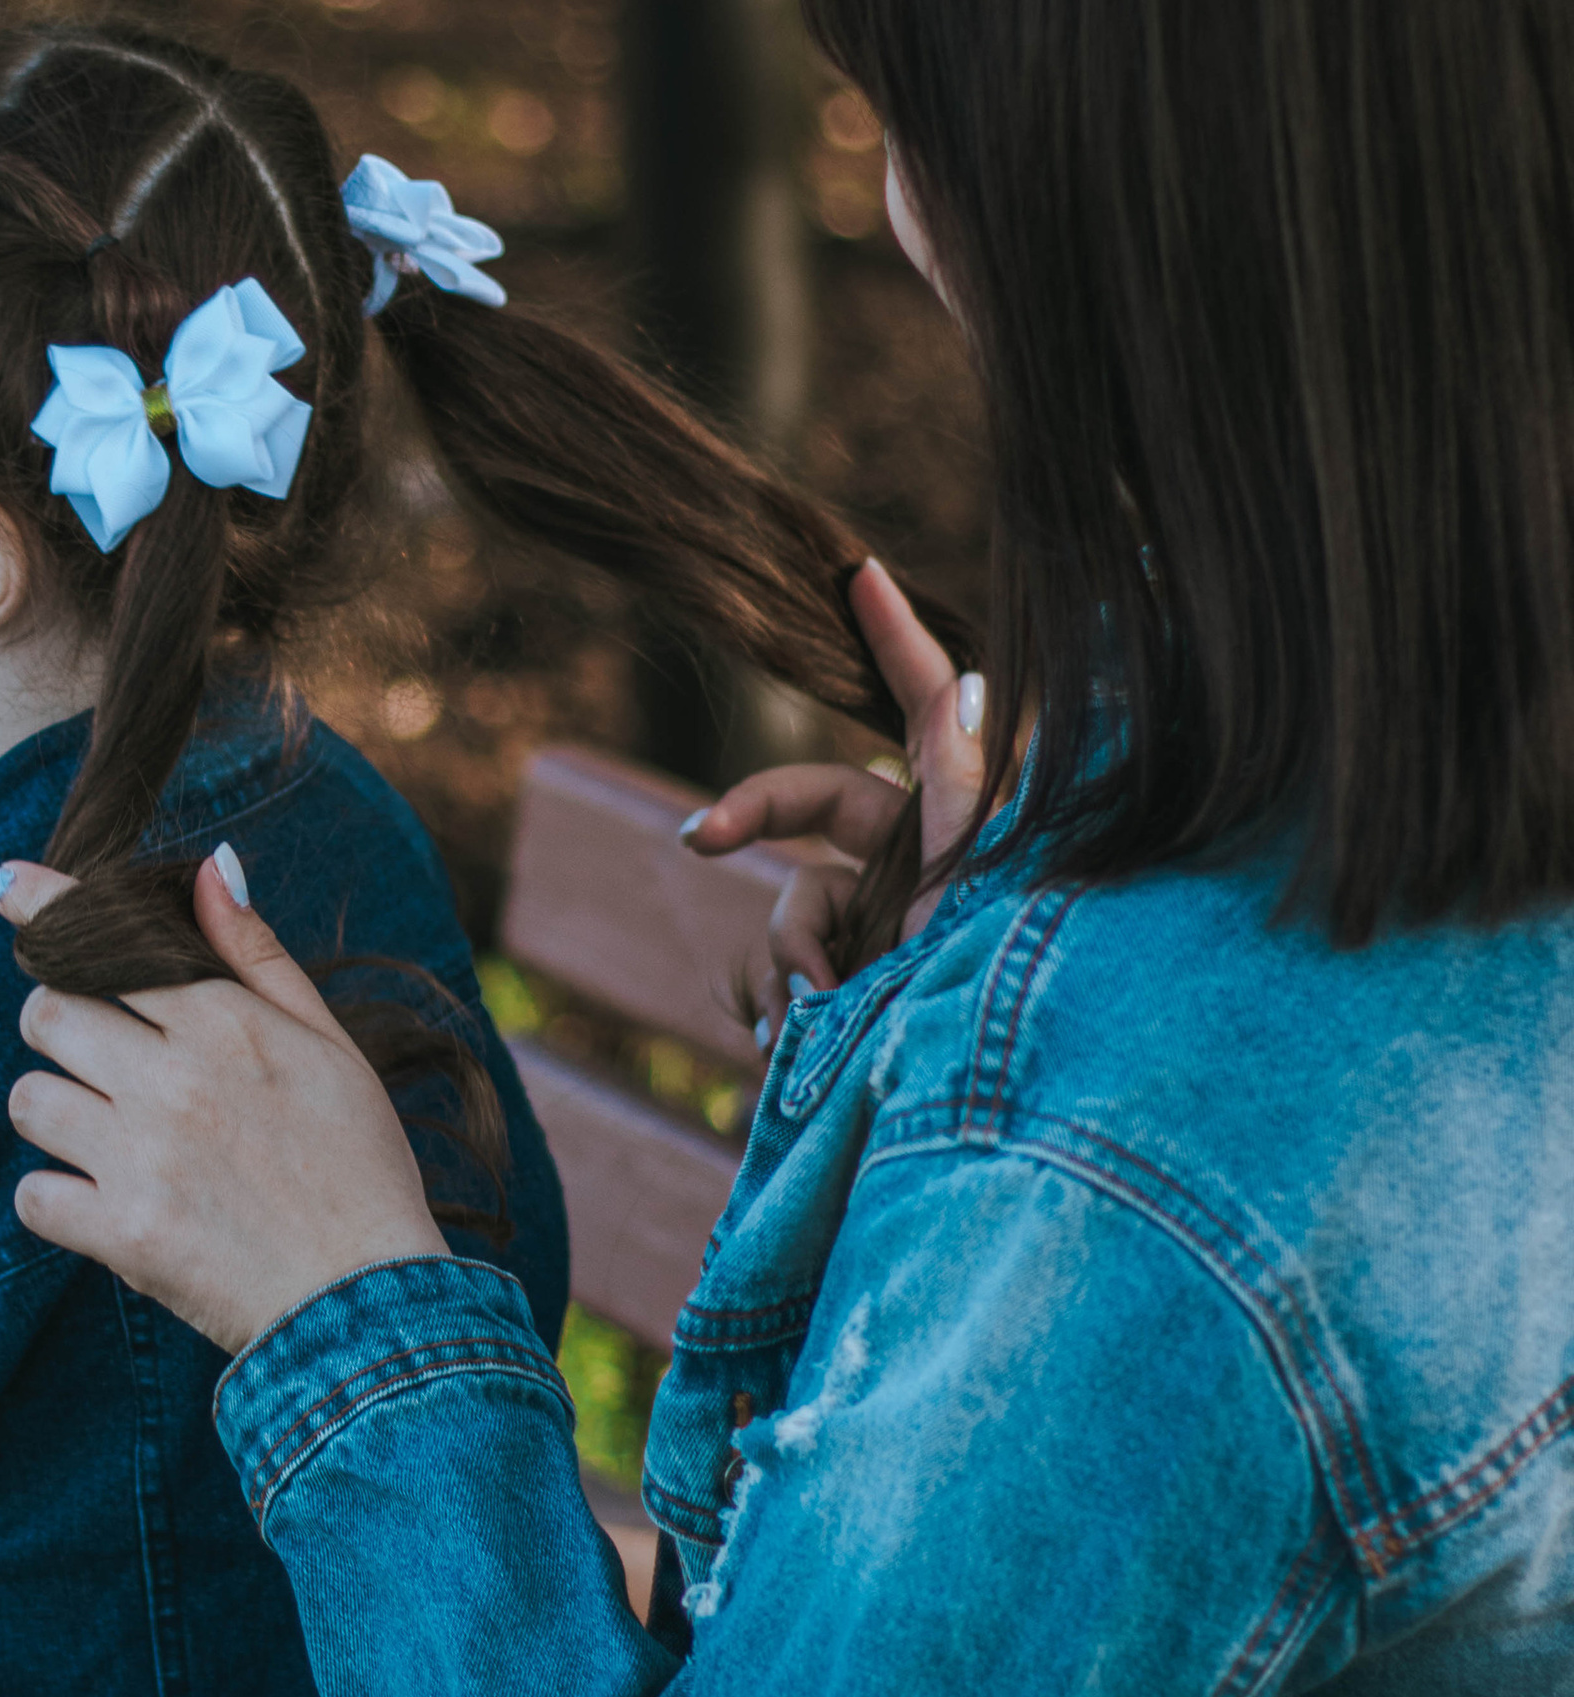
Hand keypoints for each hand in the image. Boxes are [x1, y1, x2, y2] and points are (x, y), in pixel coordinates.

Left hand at [0, 853, 448, 1356]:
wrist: (371, 1300)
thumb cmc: (359, 1167)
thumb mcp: (331, 1045)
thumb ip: (259, 957)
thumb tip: (210, 867)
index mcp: (227, 1025)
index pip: (108, 942)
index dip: (46, 907)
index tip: (0, 882)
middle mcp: (174, 1080)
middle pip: (48, 1014)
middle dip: (57, 1023)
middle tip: (94, 1053)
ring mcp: (142, 1158)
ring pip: (28, 1101)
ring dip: (52, 1111)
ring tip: (104, 1135)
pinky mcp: (122, 1234)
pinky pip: (32, 1196)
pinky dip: (55, 1199)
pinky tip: (100, 1202)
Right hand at [676, 560, 987, 1052]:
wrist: (976, 1126)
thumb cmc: (997, 1001)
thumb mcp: (988, 890)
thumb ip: (969, 789)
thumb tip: (971, 677)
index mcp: (955, 827)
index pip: (924, 710)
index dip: (896, 638)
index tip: (861, 570)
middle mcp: (909, 869)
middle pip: (806, 803)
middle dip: (750, 814)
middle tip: (700, 838)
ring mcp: (870, 934)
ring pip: (783, 911)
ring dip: (786, 960)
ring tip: (813, 1019)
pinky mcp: (839, 999)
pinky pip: (771, 982)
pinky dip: (770, 1009)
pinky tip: (785, 1044)